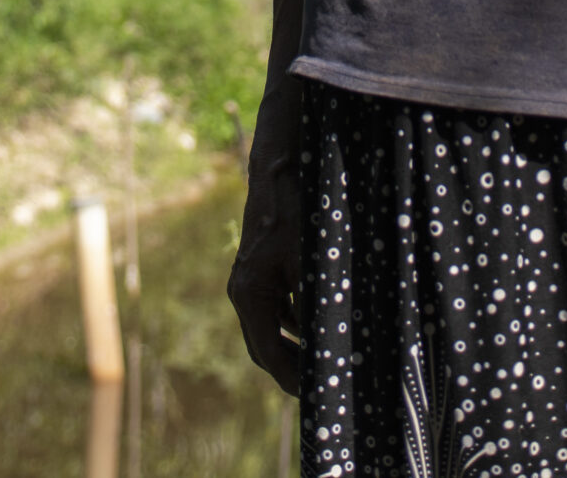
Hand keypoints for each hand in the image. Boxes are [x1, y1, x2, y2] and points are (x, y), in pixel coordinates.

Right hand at [226, 158, 305, 395]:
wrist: (281, 170)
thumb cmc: (296, 214)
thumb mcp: (310, 264)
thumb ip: (313, 307)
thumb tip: (324, 345)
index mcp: (249, 294)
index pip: (267, 352)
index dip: (290, 378)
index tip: (313, 395)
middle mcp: (243, 291)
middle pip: (262, 346)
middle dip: (289, 368)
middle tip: (320, 387)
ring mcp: (249, 281)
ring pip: (268, 329)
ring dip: (291, 347)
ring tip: (322, 363)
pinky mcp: (260, 271)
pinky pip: (274, 310)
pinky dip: (292, 326)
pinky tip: (317, 330)